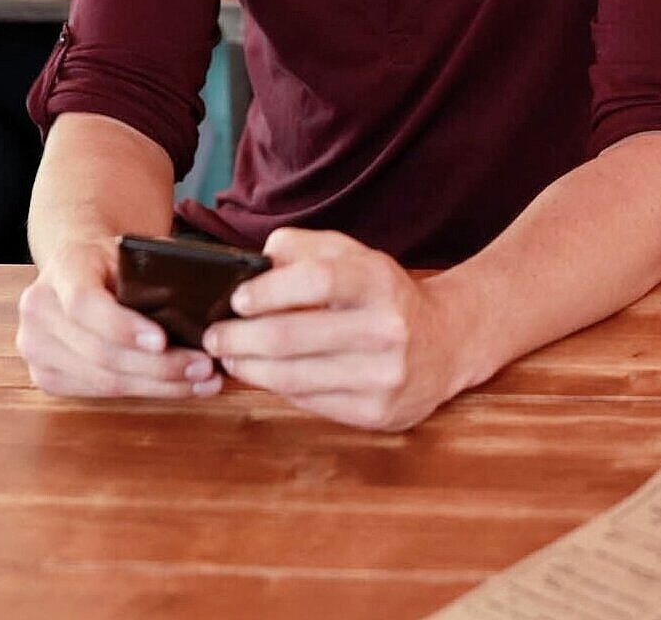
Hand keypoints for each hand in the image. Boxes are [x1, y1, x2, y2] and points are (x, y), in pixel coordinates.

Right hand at [16, 238, 220, 398]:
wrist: (79, 268)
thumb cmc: (115, 259)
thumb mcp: (133, 250)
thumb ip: (157, 270)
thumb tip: (202, 303)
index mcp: (63, 267)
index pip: (84, 304)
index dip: (123, 327)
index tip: (163, 340)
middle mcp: (39, 308)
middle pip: (99, 352)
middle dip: (158, 366)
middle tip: (204, 367)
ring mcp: (36, 347)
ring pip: (102, 380)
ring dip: (158, 386)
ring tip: (202, 382)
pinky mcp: (46, 375)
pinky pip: (99, 393)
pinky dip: (143, 392)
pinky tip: (178, 387)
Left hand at [202, 228, 460, 430]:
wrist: (446, 342)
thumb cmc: (384, 294)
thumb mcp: (354, 255)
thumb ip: (304, 248)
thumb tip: (255, 263)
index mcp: (378, 280)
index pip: (315, 280)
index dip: (268, 290)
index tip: (236, 299)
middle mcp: (385, 328)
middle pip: (292, 337)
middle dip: (240, 338)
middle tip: (214, 336)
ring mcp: (383, 376)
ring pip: (294, 376)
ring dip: (250, 368)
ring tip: (229, 356)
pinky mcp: (377, 413)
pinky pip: (310, 401)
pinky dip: (277, 388)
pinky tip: (262, 376)